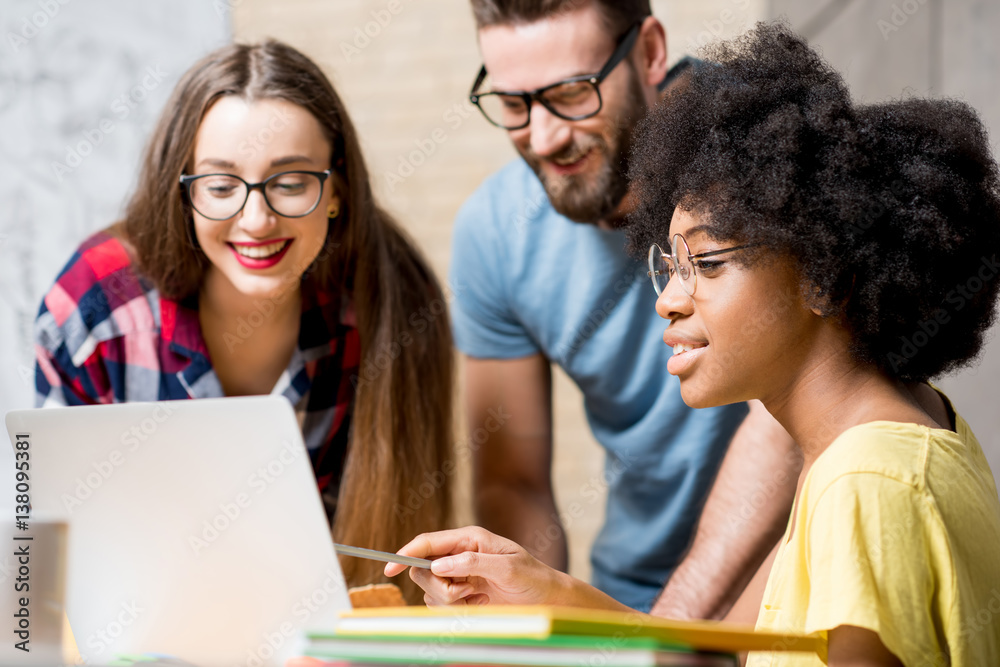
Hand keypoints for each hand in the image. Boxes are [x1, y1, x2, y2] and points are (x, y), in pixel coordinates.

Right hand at [384, 526, 569, 605]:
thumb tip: (438, 565)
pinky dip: (457, 610)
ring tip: (479, 597)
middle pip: (423, 570)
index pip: (428, 543)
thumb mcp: (506, 568)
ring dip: (451, 601)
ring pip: (430, 591)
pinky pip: (440, 605)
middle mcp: (460, 554)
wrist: (546, 599)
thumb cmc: (531, 577)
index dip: (406, 554)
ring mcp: (458, 575)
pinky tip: (480, 603)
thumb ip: (472, 563)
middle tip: (465, 592)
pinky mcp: (460, 594)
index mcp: (469, 539)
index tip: (389, 568)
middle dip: (439, 586)